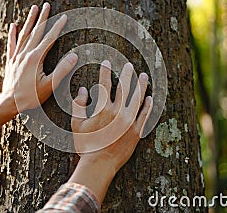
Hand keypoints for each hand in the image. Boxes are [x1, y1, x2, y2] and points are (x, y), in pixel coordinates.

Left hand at [2, 2, 77, 112]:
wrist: (9, 103)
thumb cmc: (31, 97)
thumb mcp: (50, 86)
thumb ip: (62, 70)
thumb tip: (74, 56)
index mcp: (36, 58)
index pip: (49, 38)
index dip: (57, 27)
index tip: (64, 17)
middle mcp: (25, 54)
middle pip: (36, 32)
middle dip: (43, 18)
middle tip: (47, 5)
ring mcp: (16, 56)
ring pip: (24, 34)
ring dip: (30, 21)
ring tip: (34, 8)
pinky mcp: (10, 61)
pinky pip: (12, 44)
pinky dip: (13, 34)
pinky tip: (13, 25)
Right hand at [68, 60, 152, 203]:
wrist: (99, 164)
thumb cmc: (86, 145)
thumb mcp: (76, 124)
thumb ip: (78, 105)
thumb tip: (82, 89)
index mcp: (102, 108)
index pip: (104, 84)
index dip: (105, 71)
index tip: (107, 62)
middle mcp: (118, 112)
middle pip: (124, 87)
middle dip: (127, 74)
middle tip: (129, 65)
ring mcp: (129, 121)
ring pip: (137, 98)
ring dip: (141, 85)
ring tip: (144, 76)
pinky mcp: (137, 131)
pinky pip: (144, 115)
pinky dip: (147, 106)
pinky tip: (149, 98)